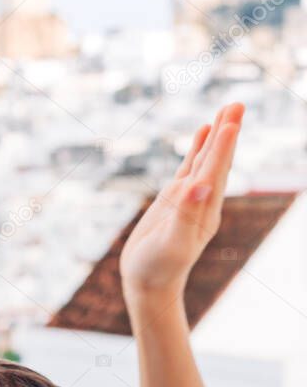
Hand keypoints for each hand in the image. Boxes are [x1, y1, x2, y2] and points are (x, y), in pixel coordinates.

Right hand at [120, 102, 244, 303]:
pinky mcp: (176, 199)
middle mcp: (203, 201)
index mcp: (204, 210)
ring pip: (207, 160)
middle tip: (238, 104)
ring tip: (226, 110)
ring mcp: (190, 198)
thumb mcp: (170, 243)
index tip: (231, 121)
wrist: (148, 283)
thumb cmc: (157, 268)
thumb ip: (185, 215)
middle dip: (228, 133)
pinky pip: (190, 167)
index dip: (223, 147)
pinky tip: (202, 132)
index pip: (215, 172)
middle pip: (218, 161)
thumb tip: (200, 187)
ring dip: (217, 135)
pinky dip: (198, 148)